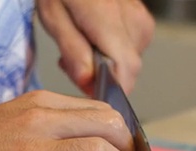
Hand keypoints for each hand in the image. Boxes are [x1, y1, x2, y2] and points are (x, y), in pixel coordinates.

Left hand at [37, 0, 154, 94]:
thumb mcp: (53, 16)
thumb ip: (72, 51)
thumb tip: (88, 82)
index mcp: (110, 20)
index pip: (126, 72)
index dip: (108, 88)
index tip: (88, 90)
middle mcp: (134, 22)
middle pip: (127, 71)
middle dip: (101, 76)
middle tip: (72, 61)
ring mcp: (142, 20)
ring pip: (128, 63)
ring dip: (104, 64)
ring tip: (80, 44)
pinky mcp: (142, 21)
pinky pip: (130, 50)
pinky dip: (111, 51)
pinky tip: (93, 37)